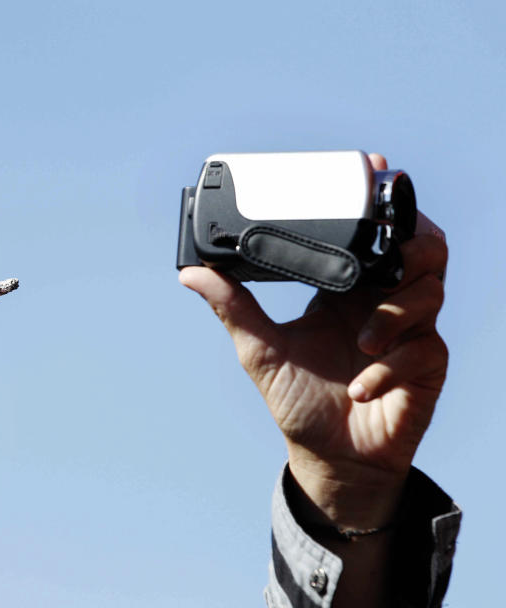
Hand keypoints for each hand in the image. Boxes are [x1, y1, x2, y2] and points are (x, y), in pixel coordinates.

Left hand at [179, 154, 447, 527]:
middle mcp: (381, 301)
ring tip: (360, 341)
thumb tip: (191, 272)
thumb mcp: (259, 349)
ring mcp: (409, 332)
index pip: (371, 233)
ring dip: (395, 312)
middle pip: (422, 248)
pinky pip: (422, 350)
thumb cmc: (298, 399)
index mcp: (346, 288)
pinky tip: (361, 387)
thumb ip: (233, 307)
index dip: (380, 200)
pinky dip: (389, 367)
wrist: (329, 457)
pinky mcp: (426, 367)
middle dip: (414, 239)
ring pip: (430, 290)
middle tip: (394, 248)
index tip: (374, 166)